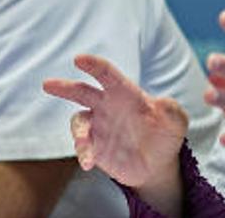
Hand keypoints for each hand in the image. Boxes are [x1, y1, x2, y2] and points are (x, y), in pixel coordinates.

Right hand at [42, 55, 187, 187]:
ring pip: (79, 121)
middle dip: (64, 88)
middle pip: (81, 91)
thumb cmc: (165, 135)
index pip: (107, 75)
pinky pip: (82, 146)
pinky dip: (82, 152)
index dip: (93, 65)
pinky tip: (88, 163)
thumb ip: (172, 112)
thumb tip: (164, 103)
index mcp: (124, 93)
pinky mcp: (93, 146)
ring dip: (79, 132)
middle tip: (48, 84)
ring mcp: (97, 125)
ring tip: (84, 145)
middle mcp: (106, 106)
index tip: (79, 59)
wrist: (156, 165)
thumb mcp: (175, 123)